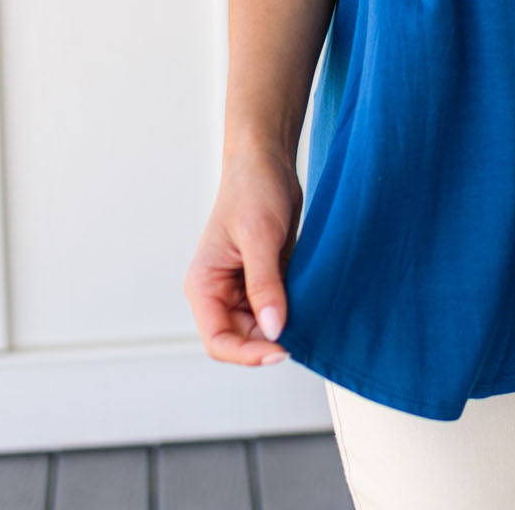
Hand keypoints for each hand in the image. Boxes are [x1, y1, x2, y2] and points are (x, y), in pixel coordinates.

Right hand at [183, 147, 302, 365]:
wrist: (268, 160)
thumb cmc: (252, 189)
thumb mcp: (260, 237)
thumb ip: (264, 285)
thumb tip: (273, 330)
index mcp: (204, 286)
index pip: (218, 341)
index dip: (247, 354)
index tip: (281, 350)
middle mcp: (220, 291)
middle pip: (243, 338)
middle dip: (271, 340)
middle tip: (304, 332)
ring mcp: (242, 286)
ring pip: (263, 326)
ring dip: (284, 325)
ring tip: (309, 314)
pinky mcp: (265, 278)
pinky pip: (277, 307)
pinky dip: (293, 309)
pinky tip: (310, 302)